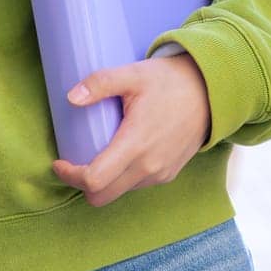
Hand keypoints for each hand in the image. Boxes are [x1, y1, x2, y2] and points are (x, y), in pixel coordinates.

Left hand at [51, 55, 210, 207]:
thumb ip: (100, 83)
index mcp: (136, 145)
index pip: (95, 180)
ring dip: (102, 181)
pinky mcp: (168, 174)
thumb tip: (71, 97)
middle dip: (81, 184)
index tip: (59, 162)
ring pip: (119, 192)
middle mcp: (148, 167)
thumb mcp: (133, 74)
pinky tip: (117, 155)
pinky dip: (120, 178)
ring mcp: (160, 174)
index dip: (71, 175)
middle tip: (72, 162)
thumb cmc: (169, 81)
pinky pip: (136, 186)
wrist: (210, 92)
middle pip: (102, 196)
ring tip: (95, 155)